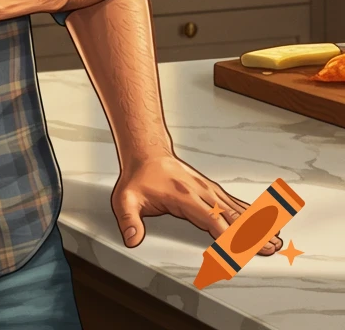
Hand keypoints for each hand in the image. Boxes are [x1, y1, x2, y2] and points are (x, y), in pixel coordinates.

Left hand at [112, 153, 281, 255]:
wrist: (147, 151)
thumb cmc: (139, 177)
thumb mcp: (125, 198)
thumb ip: (128, 219)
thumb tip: (132, 238)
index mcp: (184, 197)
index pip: (211, 220)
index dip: (227, 237)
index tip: (242, 250)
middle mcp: (201, 193)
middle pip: (232, 217)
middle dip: (252, 234)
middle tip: (271, 248)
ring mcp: (208, 190)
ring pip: (238, 210)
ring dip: (258, 225)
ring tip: (276, 240)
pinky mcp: (211, 190)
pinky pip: (235, 203)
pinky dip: (252, 214)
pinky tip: (265, 222)